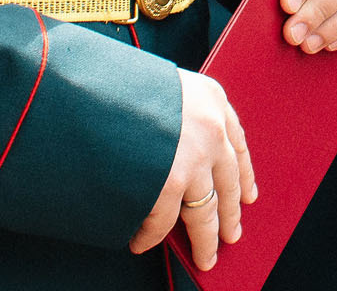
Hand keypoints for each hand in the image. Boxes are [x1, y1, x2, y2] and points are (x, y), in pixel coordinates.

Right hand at [128, 68, 254, 266]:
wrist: (88, 84)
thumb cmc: (117, 81)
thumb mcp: (164, 84)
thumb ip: (181, 113)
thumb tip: (181, 149)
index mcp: (212, 99)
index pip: (237, 145)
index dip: (243, 175)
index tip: (248, 196)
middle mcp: (211, 129)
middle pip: (227, 184)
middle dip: (229, 215)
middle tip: (231, 235)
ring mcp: (193, 158)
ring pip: (206, 212)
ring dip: (204, 239)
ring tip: (205, 256)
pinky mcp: (169, 183)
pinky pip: (164, 220)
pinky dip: (152, 236)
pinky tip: (143, 243)